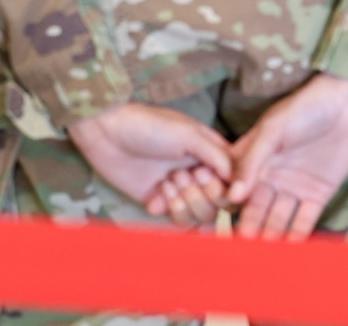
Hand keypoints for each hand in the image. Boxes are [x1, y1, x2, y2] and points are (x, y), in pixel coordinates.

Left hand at [66, 102, 233, 221]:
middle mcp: (201, 174)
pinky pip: (176, 220)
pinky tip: (155, 192)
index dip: (224, 187)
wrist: (109, 135)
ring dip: (184, 203)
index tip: (204, 174)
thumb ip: (216, 155)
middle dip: (200, 194)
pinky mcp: (160, 202)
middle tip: (182, 175)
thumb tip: (238, 178)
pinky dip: (166, 209)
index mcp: (212, 154)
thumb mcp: (188, 134)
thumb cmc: (151, 126)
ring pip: (199, 216)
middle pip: (218, 205)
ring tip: (168, 182)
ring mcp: (181, 190)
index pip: (234, 183)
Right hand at [225, 73, 347, 239]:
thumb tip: (233, 196)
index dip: (226, 210)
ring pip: (278, 219)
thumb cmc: (306, 107)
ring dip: (270, 238)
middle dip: (248, 231)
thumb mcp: (273, 129)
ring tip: (261, 259)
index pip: (236, 191)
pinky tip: (289, 251)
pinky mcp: (318, 193)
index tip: (216, 231)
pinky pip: (305, 220)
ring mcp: (295, 187)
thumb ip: (252, 161)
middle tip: (239, 254)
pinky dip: (297, 236)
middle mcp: (272, 177)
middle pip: (256, 210)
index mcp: (255, 160)